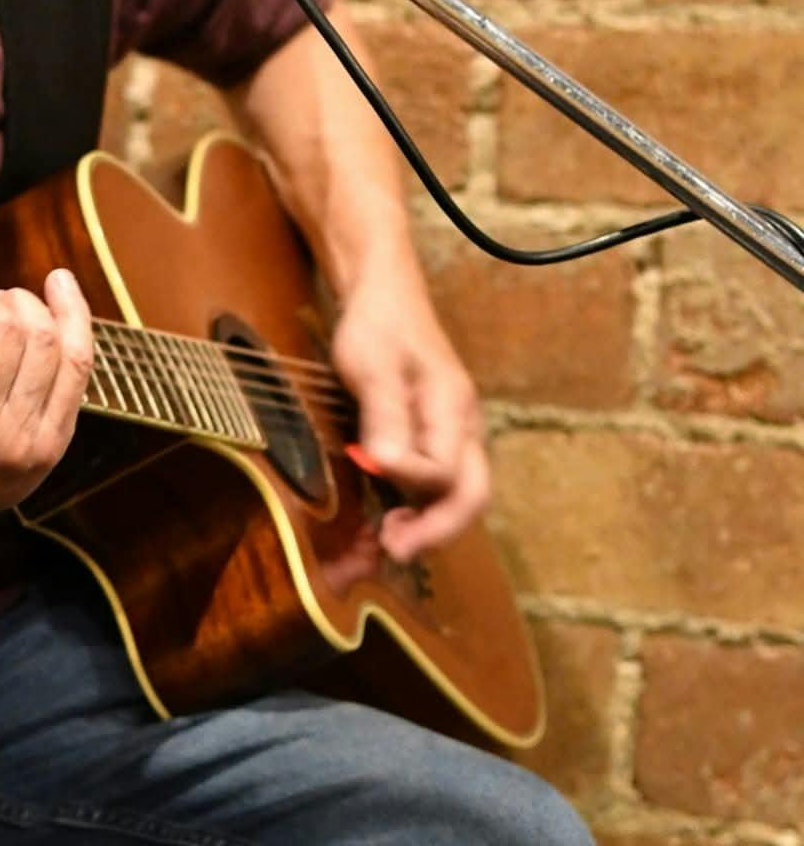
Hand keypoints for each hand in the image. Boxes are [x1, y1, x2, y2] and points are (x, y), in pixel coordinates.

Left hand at [328, 271, 487, 563]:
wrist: (384, 296)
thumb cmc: (378, 326)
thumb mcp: (373, 366)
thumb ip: (384, 416)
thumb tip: (389, 467)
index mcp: (453, 410)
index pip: (446, 471)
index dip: (411, 483)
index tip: (374, 471)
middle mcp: (462, 429)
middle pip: (471, 496)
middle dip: (437, 530)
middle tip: (394, 550)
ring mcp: (452, 435)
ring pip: (456, 495)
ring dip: (427, 525)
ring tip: (388, 541)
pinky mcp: (434, 438)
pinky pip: (437, 484)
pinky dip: (418, 508)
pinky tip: (389, 517)